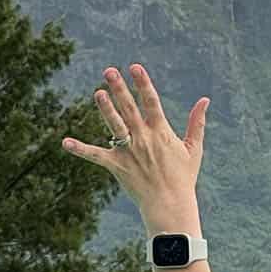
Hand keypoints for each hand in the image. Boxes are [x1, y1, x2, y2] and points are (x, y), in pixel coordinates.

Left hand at [61, 64, 208, 222]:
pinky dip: (80, 149)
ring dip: (106, 109)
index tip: (134, 67)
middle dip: (119, 88)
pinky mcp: (117, 166)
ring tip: (98, 93)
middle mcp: (144, 139)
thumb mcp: (194, 148)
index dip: (143, 83)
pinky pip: (96, 156)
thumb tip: (205, 100)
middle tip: (109, 71)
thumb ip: (197, 123)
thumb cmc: (183, 177)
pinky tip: (65, 142)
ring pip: (115, 126)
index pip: (151, 102)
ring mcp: (129, 152)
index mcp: (161, 132)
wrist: (170, 204)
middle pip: (129, 108)